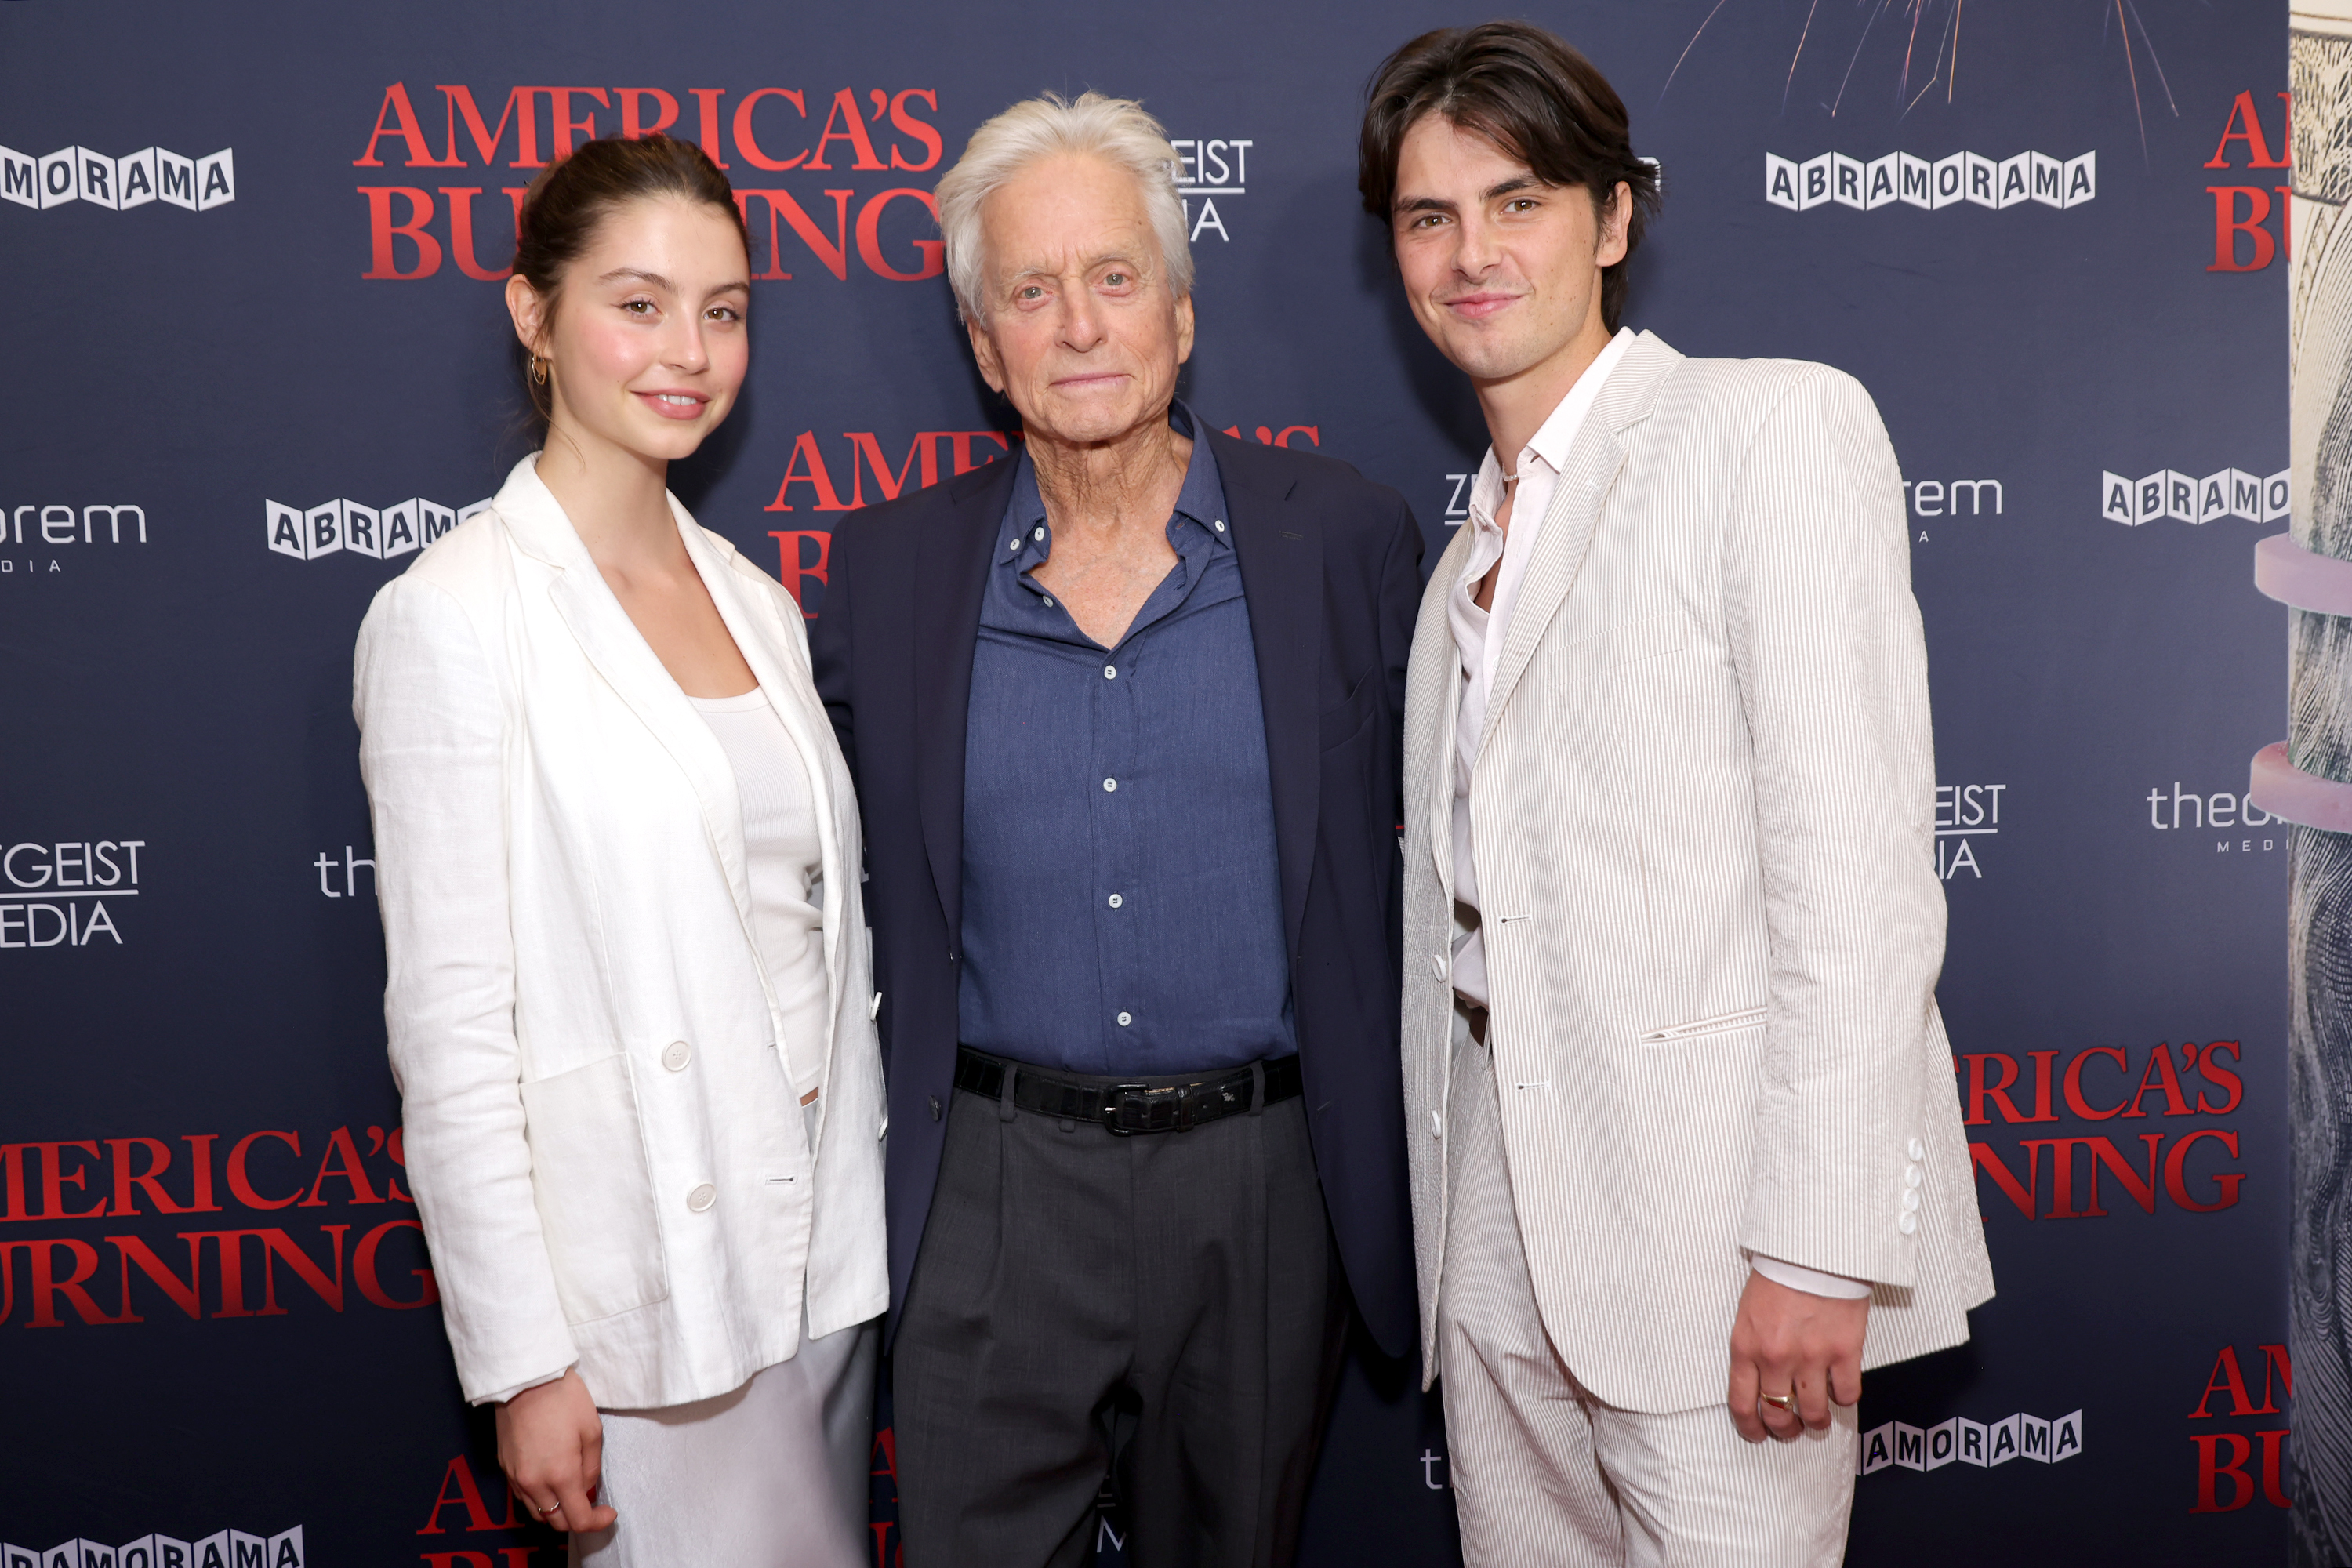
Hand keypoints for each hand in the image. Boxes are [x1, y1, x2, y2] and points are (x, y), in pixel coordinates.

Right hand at [497, 1369, 617, 1531]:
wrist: (526, 1378)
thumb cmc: (564, 1398)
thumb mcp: (592, 1430)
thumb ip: (592, 1466)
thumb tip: (587, 1487)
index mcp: (560, 1475)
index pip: (577, 1520)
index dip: (597, 1522)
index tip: (608, 1512)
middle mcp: (534, 1483)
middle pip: (555, 1522)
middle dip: (576, 1519)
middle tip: (592, 1502)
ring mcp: (515, 1477)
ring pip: (537, 1512)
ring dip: (556, 1510)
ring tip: (571, 1489)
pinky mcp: (504, 1467)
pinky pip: (522, 1495)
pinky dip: (539, 1497)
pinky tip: (550, 1478)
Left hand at [1726, 1268, 1867, 1442]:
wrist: (1813, 1250)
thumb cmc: (1778, 1276)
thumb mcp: (1748, 1313)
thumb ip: (1751, 1349)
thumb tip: (1757, 1382)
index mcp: (1746, 1347)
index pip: (1742, 1404)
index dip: (1750, 1428)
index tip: (1758, 1434)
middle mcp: (1776, 1358)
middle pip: (1779, 1415)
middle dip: (1785, 1429)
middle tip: (1792, 1428)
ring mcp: (1811, 1357)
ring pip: (1814, 1413)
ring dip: (1816, 1421)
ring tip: (1818, 1417)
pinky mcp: (1844, 1352)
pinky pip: (1847, 1395)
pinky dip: (1845, 1398)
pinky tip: (1841, 1389)